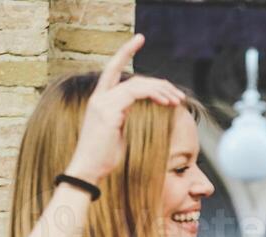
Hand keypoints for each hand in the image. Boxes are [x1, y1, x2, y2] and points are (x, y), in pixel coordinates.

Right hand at [63, 35, 184, 185]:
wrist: (88, 169)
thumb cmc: (104, 156)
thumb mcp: (118, 132)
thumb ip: (126, 117)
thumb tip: (142, 112)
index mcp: (101, 99)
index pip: (114, 68)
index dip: (126, 51)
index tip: (140, 39)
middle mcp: (100, 96)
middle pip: (133, 78)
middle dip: (158, 83)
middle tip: (178, 94)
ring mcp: (102, 102)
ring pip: (137, 84)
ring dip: (161, 91)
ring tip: (177, 100)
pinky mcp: (108, 111)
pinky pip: (134, 94)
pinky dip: (153, 95)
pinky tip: (167, 103)